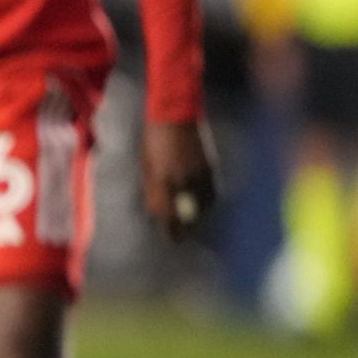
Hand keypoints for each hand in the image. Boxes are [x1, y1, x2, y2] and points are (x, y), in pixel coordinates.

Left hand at [140, 117, 218, 240]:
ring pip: (203, 206)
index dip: (171, 230)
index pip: (168, 215)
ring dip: (198, 217)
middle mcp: (183, 182)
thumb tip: (155, 209)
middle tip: (183, 238)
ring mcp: (199, 175)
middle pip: (188, 214)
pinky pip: (212, 192)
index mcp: (163, 182)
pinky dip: (208, 203)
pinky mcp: (209, 168)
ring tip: (194, 225)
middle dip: (185, 229)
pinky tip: (205, 207)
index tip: (172, 241)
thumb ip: (152, 188)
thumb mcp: (146, 166)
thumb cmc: (153, 140)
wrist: (174, 116)